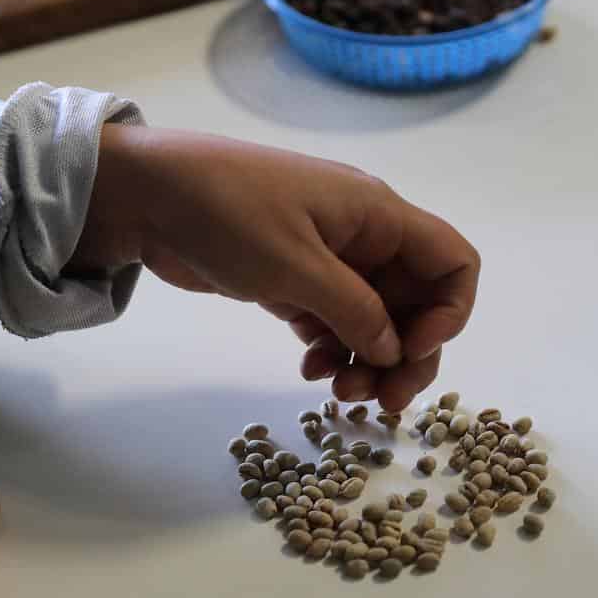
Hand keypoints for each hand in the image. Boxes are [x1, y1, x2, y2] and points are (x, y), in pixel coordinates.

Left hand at [71, 126, 479, 409]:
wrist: (145, 194)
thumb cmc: (225, 213)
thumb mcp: (295, 266)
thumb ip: (354, 312)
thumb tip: (395, 351)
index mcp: (378, 216)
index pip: (452, 263)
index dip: (448, 314)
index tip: (410, 352)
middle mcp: (364, 237)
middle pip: (417, 303)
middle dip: (408, 355)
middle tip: (382, 402)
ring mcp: (329, 259)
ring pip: (376, 320)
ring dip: (369, 362)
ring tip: (340, 395)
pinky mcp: (294, 280)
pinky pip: (335, 323)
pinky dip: (333, 351)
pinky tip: (311, 373)